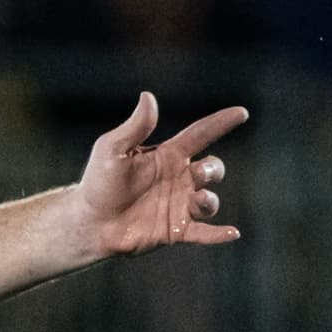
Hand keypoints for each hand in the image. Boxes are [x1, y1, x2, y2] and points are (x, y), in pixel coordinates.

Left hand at [72, 92, 246, 259]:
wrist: (90, 223)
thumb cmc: (98, 183)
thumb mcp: (112, 150)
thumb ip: (135, 127)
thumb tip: (148, 97)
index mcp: (168, 156)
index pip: (201, 134)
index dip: (221, 123)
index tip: (241, 113)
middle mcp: (178, 179)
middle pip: (212, 169)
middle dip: (214, 170)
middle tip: (199, 174)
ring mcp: (179, 205)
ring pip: (209, 201)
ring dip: (210, 201)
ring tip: (198, 201)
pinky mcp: (175, 231)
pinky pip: (203, 233)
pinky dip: (218, 234)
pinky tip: (233, 233)